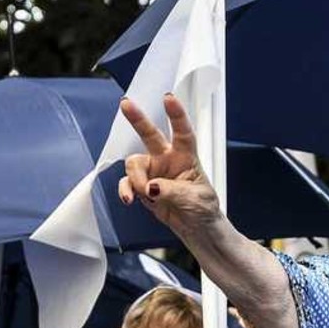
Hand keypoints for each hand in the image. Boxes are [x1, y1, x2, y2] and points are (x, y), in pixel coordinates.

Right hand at [117, 94, 220, 233]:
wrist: (197, 228)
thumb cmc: (203, 208)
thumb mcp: (194, 199)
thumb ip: (172, 191)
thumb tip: (151, 187)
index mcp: (186, 157)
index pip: (182, 132)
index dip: (176, 115)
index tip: (168, 98)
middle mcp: (167, 159)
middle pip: (150, 135)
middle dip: (137, 119)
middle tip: (125, 104)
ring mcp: (153, 172)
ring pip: (134, 162)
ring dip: (135, 178)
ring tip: (144, 193)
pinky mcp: (142, 187)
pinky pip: (127, 183)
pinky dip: (125, 190)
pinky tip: (129, 199)